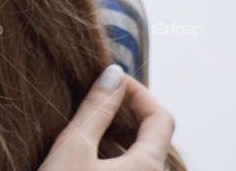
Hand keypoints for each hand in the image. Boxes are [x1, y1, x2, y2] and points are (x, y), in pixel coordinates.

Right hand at [38, 64, 174, 169]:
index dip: (139, 91)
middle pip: (151, 135)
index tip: (109, 78)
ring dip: (115, 131)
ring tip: (84, 117)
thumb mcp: (74, 147)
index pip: (161, 118)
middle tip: (96, 93)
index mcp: (148, 166)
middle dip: (125, 109)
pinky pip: (125, 167)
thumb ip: (96, 109)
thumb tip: (113, 73)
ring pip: (136, 153)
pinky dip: (109, 150)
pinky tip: (81, 148)